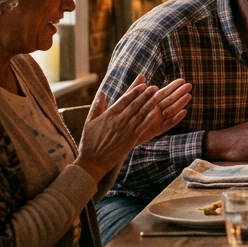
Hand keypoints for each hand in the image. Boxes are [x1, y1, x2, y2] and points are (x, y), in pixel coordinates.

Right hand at [75, 75, 191, 181]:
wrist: (92, 161)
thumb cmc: (89, 142)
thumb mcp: (89, 122)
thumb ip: (97, 107)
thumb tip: (102, 93)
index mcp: (109, 115)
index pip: (124, 99)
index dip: (135, 91)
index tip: (143, 85)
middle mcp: (118, 120)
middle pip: (135, 104)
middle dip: (145, 94)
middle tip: (154, 87)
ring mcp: (125, 129)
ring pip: (140, 113)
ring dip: (150, 103)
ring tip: (158, 96)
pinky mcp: (131, 139)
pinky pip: (142, 126)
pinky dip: (150, 118)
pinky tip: (157, 112)